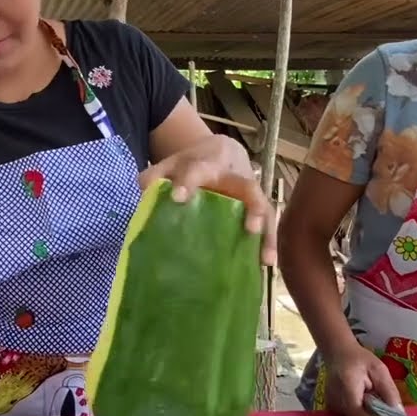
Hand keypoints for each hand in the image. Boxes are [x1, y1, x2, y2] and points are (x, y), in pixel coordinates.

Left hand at [140, 134, 276, 265]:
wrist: (221, 152)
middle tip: (250, 228)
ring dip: (267, 232)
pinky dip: (269, 242)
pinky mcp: (258, 208)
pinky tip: (267, 263)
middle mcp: (234, 176)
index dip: (188, 182)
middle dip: (252, 207)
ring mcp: (250, 192)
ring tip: (265, 258)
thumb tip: (147, 192)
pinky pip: (269, 224)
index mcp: (207, 163)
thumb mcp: (170, 165)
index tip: (178, 198)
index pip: (198, 170)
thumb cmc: (191, 166)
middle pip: (247, 187)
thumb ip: (154, 177)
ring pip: (264, 207)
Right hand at [322, 341, 403, 415]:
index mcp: (348, 392)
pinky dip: (361, 414)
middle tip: (384, 406)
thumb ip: (389, 392)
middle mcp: (336, 403)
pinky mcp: (332, 409)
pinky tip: (364, 401)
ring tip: (372, 400)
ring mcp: (332, 408)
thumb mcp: (379, 370)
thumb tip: (399, 413)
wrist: (338, 353)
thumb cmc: (359, 359)